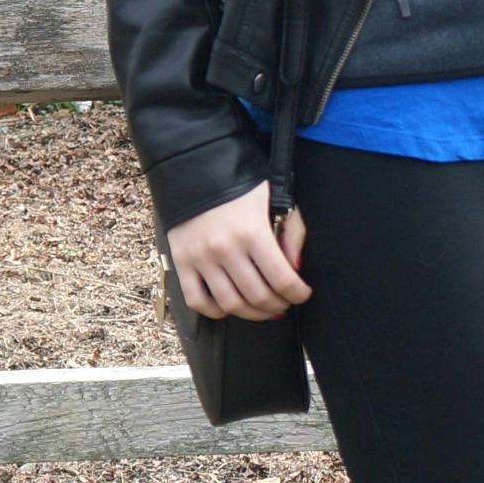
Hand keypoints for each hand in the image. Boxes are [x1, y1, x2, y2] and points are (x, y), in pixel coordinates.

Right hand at [166, 182, 309, 320]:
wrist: (194, 169)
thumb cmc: (241, 184)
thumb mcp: (276, 198)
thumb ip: (292, 233)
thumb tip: (296, 270)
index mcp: (252, 231)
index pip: (282, 279)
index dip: (298, 294)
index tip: (302, 294)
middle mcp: (225, 248)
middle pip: (258, 296)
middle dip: (278, 305)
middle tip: (284, 302)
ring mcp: (200, 257)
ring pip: (231, 304)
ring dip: (252, 314)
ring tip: (263, 309)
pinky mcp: (181, 262)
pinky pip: (197, 301)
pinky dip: (216, 311)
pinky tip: (231, 306)